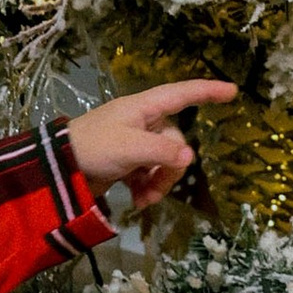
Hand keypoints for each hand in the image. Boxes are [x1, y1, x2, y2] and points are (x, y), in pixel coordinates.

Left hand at [62, 79, 238, 208]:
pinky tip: (138, 201)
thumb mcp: (129, 147)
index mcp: (145, 107)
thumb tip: (190, 157)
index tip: (233, 91)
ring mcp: (136, 143)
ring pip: (165, 161)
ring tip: (144, 199)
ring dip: (159, 183)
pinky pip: (151, 173)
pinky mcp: (128, 163)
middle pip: (176, 142)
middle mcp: (144, 122)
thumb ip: (162, 152)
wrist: (59, 169)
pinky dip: (148, 187)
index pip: (183, 94)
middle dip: (171, 168)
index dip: (208, 91)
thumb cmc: (93, 146)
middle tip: (154, 189)